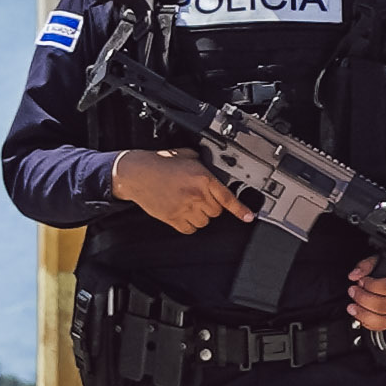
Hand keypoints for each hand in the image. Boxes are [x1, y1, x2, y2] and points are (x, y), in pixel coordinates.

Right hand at [113, 148, 246, 235]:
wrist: (136, 173)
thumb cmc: (159, 163)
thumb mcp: (188, 156)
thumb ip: (204, 163)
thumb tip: (214, 166)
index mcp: (203, 179)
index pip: (228, 198)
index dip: (241, 210)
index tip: (249, 217)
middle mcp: (196, 195)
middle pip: (217, 212)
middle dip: (211, 206)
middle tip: (199, 198)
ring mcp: (184, 208)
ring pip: (204, 222)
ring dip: (200, 216)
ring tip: (188, 204)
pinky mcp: (172, 218)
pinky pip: (189, 229)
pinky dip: (188, 225)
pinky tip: (182, 214)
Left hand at [347, 265, 385, 333]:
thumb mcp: (382, 261)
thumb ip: (367, 265)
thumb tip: (354, 275)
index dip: (370, 285)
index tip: (361, 281)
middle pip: (383, 306)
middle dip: (363, 298)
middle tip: (353, 291)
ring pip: (382, 320)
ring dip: (362, 313)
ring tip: (352, 306)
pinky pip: (381, 327)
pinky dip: (366, 322)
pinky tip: (358, 314)